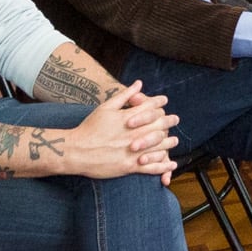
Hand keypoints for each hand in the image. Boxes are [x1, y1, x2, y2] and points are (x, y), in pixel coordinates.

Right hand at [52, 81, 178, 180]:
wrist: (76, 151)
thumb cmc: (89, 128)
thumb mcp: (106, 107)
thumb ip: (124, 95)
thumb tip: (139, 83)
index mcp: (128, 118)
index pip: (150, 107)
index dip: (159, 103)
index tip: (164, 101)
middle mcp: (134, 134)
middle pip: (159, 125)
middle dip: (169, 121)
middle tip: (175, 119)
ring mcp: (133, 151)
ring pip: (158, 146)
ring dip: (169, 143)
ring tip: (175, 140)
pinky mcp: (130, 166)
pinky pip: (151, 167)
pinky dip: (163, 166)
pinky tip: (171, 164)